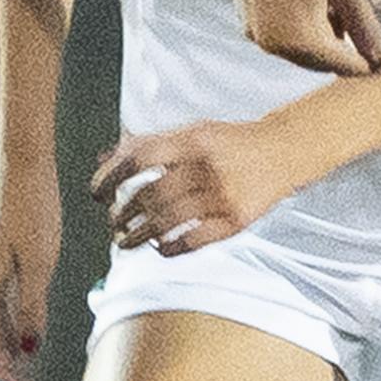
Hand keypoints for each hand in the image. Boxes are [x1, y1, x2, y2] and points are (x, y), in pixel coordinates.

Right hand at [0, 175, 63, 380]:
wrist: (23, 167)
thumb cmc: (35, 210)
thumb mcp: (40, 263)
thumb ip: (32, 307)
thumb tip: (29, 347)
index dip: (3, 373)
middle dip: (2, 368)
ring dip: (4, 349)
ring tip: (26, 375)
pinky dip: (7, 325)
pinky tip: (24, 337)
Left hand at [91, 115, 306, 253]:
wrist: (284, 150)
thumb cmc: (230, 142)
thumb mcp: (191, 132)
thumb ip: (149, 144)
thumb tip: (104, 158)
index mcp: (191, 140)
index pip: (139, 158)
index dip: (111, 177)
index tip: (96, 194)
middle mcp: (206, 167)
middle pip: (151, 195)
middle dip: (123, 213)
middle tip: (113, 221)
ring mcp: (222, 195)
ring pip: (169, 221)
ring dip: (139, 235)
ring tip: (125, 242)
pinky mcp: (238, 220)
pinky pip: (196, 241)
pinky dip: (172, 248)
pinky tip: (160, 248)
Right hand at [231, 0, 380, 75]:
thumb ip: (366, 29)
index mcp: (299, 38)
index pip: (345, 67)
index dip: (369, 60)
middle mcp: (273, 44)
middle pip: (322, 62)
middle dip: (342, 45)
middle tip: (351, 9)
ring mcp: (256, 34)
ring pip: (302, 52)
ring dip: (321, 36)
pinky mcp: (247, 22)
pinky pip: (282, 38)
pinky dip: (299, 27)